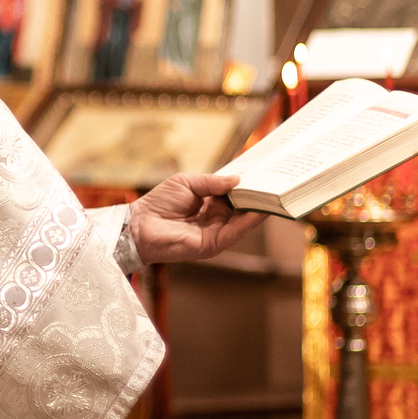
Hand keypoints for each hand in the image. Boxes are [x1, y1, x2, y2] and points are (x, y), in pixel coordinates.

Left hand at [130, 173, 263, 263]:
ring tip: (275, 194)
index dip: (248, 185)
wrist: (139, 225)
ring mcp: (215, 232)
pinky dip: (248, 222)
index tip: (265, 174)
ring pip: (243, 220)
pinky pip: (235, 233)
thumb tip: (238, 180)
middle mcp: (216, 218)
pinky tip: (260, 211)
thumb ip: (212, 183)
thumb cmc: (159, 203)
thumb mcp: (188, 183)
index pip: (235, 194)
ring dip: (259, 208)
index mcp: (210, 203)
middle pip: (243, 207)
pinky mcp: (212, 244)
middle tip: (278, 183)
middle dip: (259, 196)